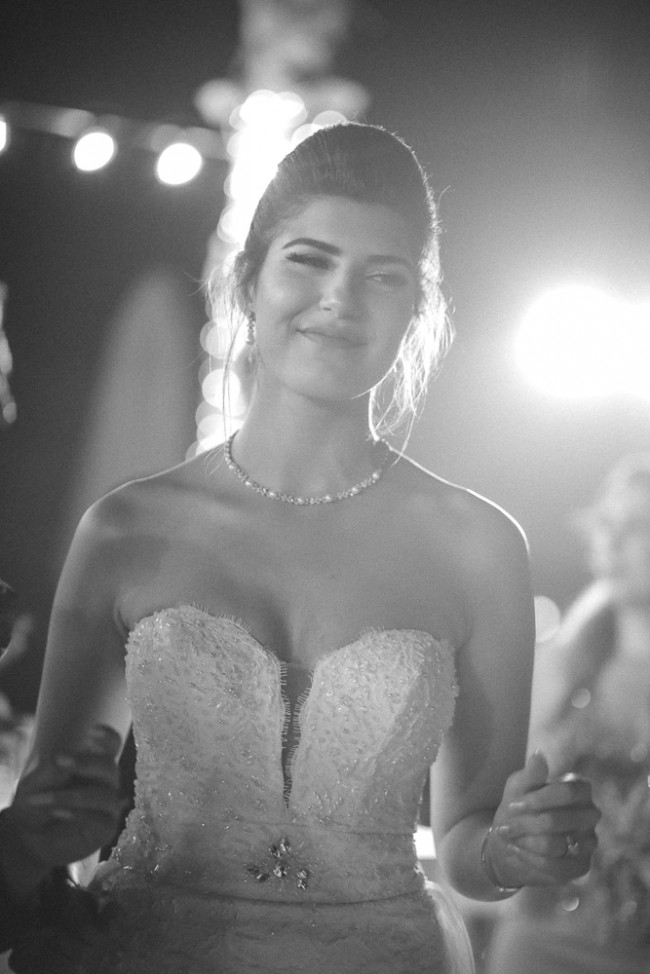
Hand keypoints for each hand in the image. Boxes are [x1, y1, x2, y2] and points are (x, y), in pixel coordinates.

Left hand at [3, 724, 125, 879]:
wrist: (28, 840)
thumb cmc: (36, 805)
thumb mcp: (36, 784)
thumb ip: (53, 771)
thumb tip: (64, 761)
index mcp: (92, 763)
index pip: (110, 745)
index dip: (107, 738)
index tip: (92, 732)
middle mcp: (105, 781)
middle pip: (109, 766)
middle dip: (86, 762)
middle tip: (59, 759)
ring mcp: (108, 805)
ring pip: (104, 795)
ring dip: (71, 795)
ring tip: (43, 799)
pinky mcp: (106, 827)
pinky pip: (100, 818)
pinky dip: (77, 813)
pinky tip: (57, 812)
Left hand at [487, 751, 599, 887]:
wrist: (509, 841)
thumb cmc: (517, 808)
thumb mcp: (517, 788)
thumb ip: (530, 775)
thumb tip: (539, 756)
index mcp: (579, 790)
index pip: (571, 792)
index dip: (543, 799)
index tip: (516, 804)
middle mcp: (589, 815)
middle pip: (565, 820)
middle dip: (529, 824)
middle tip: (506, 825)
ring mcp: (588, 842)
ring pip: (558, 845)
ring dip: (527, 841)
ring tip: (511, 837)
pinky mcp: (581, 866)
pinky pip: (558, 867)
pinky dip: (533, 860)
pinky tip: (519, 852)